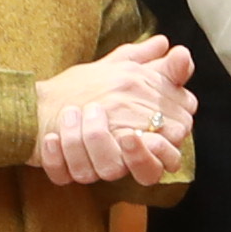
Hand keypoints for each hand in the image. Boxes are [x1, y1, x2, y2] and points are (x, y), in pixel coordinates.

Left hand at [30, 38, 194, 187]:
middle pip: (143, 173)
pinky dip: (57, 159)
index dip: (161, 152)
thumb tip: (182, 54)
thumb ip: (163, 67)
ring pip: (101, 173)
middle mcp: (124, 157)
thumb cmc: (98, 84)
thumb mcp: (133, 69)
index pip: (169, 158)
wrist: (47, 94)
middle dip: (131, 152)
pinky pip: (64, 177)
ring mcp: (95, 167)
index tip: (148, 135)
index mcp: (147, 138)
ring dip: (86, 143)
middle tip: (111, 124)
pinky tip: (52, 137)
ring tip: (73, 113)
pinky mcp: (65, 170)